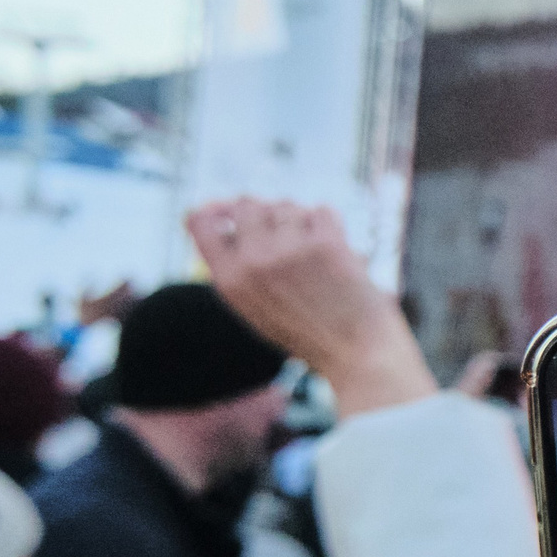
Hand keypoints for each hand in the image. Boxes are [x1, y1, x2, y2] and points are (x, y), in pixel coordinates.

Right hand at [186, 200, 435, 417]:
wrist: (356, 353)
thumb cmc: (307, 332)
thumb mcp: (254, 305)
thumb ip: (237, 263)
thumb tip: (223, 209)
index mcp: (229, 280)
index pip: (200, 221)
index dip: (217, 210)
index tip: (233, 213)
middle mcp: (253, 261)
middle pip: (246, 204)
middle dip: (266, 213)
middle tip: (286, 236)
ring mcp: (289, 249)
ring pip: (287, 206)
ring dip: (301, 222)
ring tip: (314, 254)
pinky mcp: (325, 243)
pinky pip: (322, 212)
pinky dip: (330, 228)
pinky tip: (335, 252)